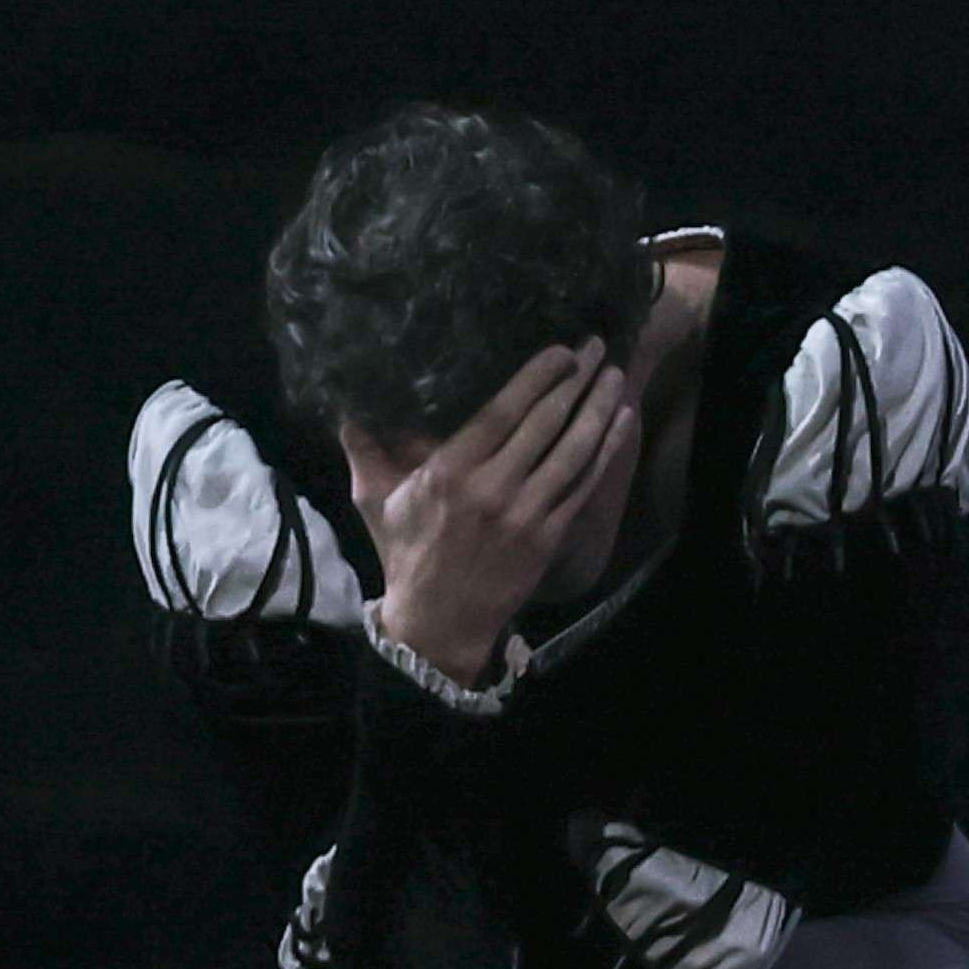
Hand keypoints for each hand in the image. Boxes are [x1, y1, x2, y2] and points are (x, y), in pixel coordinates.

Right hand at [345, 343, 638, 686]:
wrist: (438, 621)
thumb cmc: (404, 553)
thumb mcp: (373, 499)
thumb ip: (364, 448)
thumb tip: (345, 405)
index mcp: (448, 472)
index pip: (501, 413)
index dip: (536, 378)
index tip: (559, 351)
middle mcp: (491, 488)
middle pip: (543, 423)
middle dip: (575, 382)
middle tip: (596, 347)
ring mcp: (525, 514)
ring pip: (572, 451)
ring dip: (599, 410)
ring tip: (615, 377)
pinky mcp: (548, 538)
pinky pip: (584, 487)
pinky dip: (607, 453)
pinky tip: (623, 424)